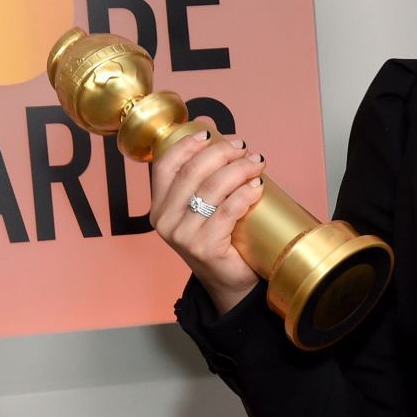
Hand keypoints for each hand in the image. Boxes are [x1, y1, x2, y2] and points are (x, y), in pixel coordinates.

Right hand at [150, 127, 266, 314]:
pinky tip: (257, 187)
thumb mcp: (202, 209)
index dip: (187, 145)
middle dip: (221, 153)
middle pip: (192, 172)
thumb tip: (219, 137)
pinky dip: (245, 194)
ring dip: (238, 169)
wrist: (229, 283)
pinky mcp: (204, 248)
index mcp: (159, 206)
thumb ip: (203, 181)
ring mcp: (183, 235)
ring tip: (257, 163)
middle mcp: (165, 220)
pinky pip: (227, 211)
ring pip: (212, 188)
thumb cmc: (219, 240)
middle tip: (244, 148)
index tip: (211, 133)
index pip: (165, 165)